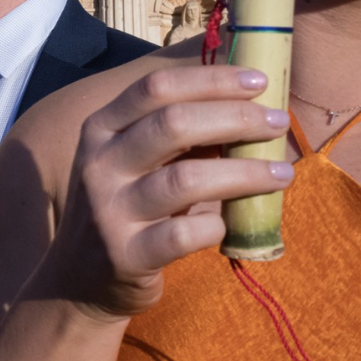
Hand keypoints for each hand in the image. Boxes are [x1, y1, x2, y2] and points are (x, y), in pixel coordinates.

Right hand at [46, 63, 291, 321]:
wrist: (77, 281)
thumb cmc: (123, 208)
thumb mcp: (130, 161)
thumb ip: (173, 132)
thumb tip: (248, 100)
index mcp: (101, 129)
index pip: (156, 87)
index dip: (211, 79)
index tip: (258, 81)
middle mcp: (100, 164)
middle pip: (173, 124)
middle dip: (236, 117)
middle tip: (277, 123)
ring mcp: (109, 210)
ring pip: (185, 179)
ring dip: (244, 172)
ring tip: (282, 173)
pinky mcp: (125, 255)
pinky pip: (183, 234)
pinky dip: (218, 225)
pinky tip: (234, 222)